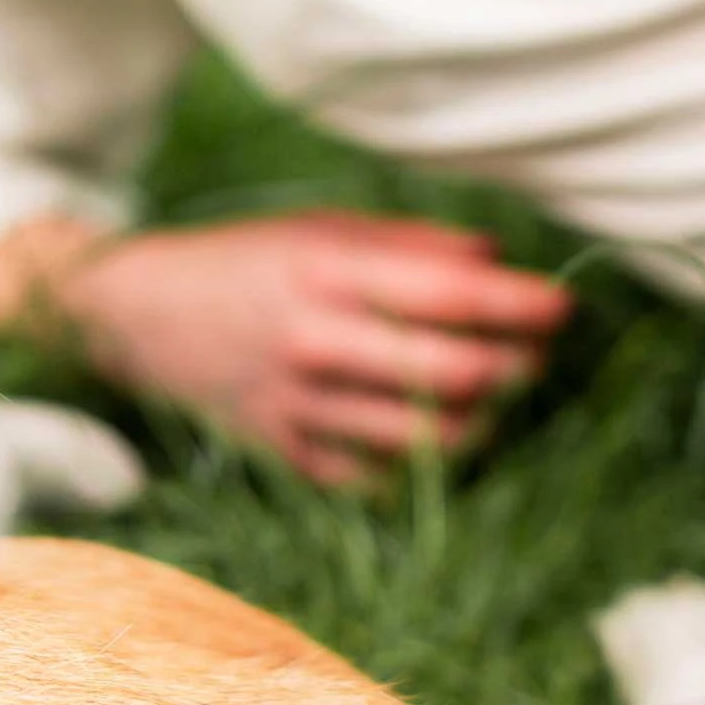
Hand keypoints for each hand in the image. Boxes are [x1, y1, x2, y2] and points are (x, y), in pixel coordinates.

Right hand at [52, 210, 570, 484]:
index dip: (521, 305)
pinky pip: (379, 477)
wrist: (139, 314)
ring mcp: (301, 406)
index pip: (452, 296)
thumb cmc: (244, 259)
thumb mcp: (319, 227)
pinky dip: (418, 460)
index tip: (564, 303)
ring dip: (483, 421)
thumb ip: (407, 243)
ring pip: (426, 437)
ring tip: (494, 396)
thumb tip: (494, 259)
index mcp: (327, 270)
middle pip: (453, 374)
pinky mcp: (288, 455)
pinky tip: (431, 432)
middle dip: (517, 368)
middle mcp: (316, 340)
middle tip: (537, 354)